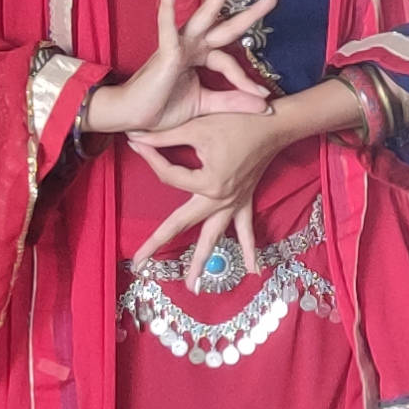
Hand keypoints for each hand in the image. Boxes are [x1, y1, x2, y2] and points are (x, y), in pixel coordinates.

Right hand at [95, 0, 282, 136]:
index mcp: (200, 57)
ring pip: (205, 15)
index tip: (262, 96)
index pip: (231, 62)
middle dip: (250, 12)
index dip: (246, 80)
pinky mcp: (166, 50)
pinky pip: (167, 24)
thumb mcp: (205, 105)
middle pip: (226, 25)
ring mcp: (179, 45)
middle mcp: (192, 46)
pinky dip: (167, 4)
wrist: (134, 118)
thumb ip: (233, 102)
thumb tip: (265, 107)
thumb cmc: (162, 108)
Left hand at [127, 93, 299, 266]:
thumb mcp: (198, 126)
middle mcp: (220, 200)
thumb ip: (165, 136)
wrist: (273, 123)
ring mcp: (233, 204)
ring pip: (213, 237)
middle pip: (181, 224)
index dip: (151, 159)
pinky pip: (246, 231)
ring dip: (201, 262)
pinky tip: (252, 272)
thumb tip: (135, 138)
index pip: (168, 177)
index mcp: (208, 183)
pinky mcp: (243, 202)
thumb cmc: (237, 121)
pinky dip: (249, 251)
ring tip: (191, 286)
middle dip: (158, 243)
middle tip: (139, 263)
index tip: (138, 144)